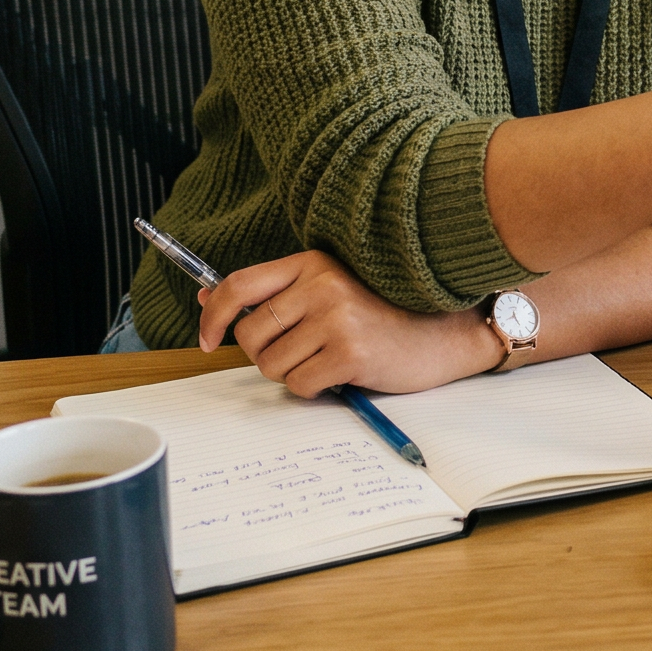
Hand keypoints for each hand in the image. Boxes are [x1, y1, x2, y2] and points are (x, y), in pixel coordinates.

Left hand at [196, 250, 494, 397]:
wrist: (445, 332)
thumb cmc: (385, 313)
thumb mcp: (329, 289)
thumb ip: (273, 293)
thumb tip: (207, 299)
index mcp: (313, 262)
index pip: (238, 285)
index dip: (213, 317)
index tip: (207, 339)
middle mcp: (322, 285)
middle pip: (250, 335)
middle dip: (264, 354)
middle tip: (300, 352)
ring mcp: (337, 318)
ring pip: (271, 365)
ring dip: (293, 373)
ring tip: (327, 359)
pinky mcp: (350, 353)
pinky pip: (299, 385)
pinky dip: (315, 388)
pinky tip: (343, 372)